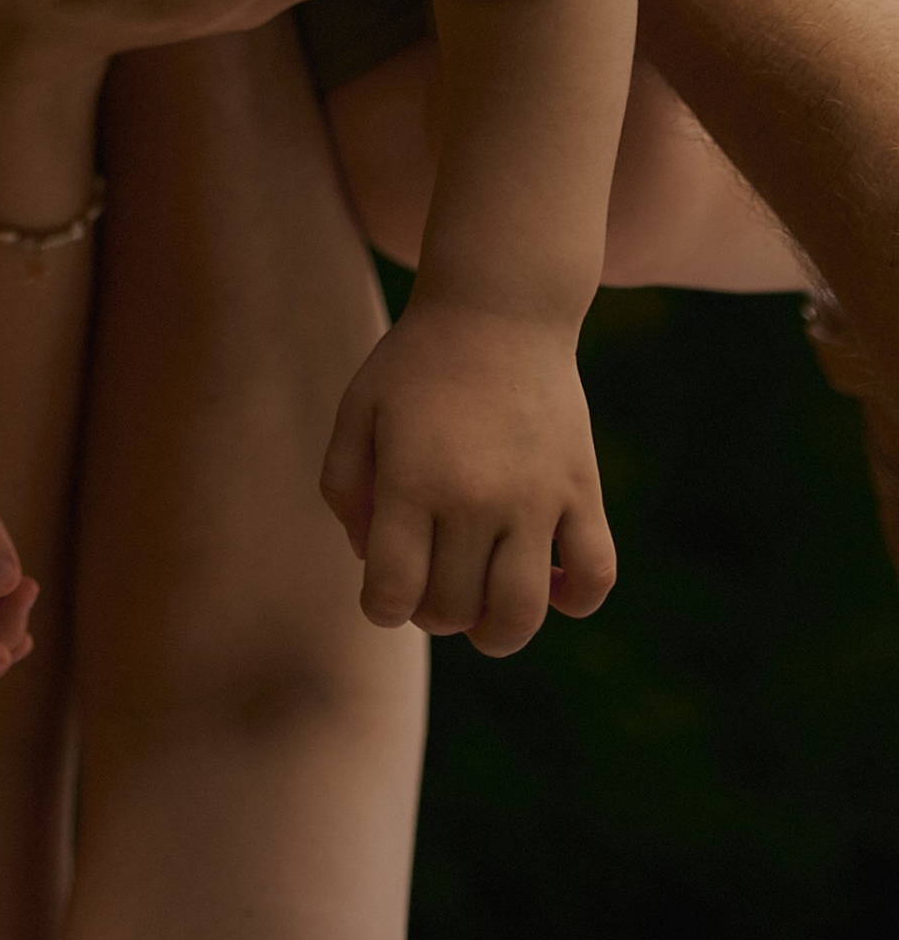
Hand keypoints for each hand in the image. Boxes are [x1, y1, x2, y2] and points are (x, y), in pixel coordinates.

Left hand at [319, 292, 616, 655]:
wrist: (498, 306)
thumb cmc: (418, 363)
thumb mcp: (357, 409)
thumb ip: (345, 489)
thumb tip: (372, 563)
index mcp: (411, 479)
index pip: (393, 593)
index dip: (381, 608)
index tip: (385, 593)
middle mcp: (474, 497)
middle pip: (452, 610)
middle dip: (432, 613)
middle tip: (430, 582)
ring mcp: (536, 498)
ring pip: (520, 614)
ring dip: (496, 633)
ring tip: (483, 610)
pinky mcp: (583, 491)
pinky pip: (594, 577)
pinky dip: (574, 599)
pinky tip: (547, 579)